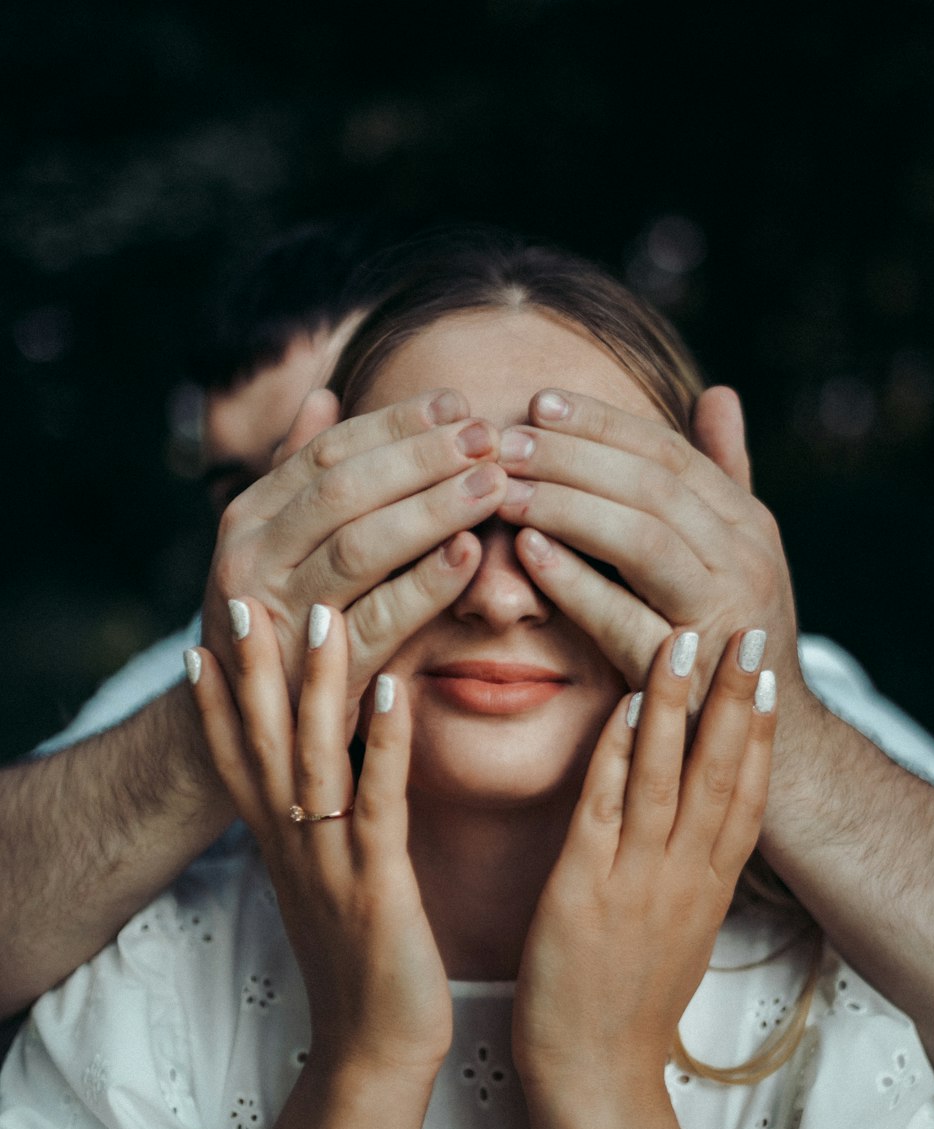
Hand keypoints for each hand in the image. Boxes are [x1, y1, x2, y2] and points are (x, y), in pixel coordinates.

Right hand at [187, 600, 451, 1075]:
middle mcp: (293, 846)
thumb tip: (322, 792)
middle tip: (239, 596)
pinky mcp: (378, 883)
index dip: (214, 703)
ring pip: (315, 758)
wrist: (374, 1052)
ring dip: (316, 685)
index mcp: (280, 847)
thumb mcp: (325, 891)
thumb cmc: (360, 970)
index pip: (235, 761)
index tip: (202, 640)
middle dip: (250, 671)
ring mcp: (331, 862)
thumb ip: (319, 836)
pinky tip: (395, 688)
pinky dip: (385, 742)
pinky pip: (378, 799)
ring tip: (318, 615)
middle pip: (262, 744)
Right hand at [201, 387, 507, 735]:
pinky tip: (472, 555)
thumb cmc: (277, 625)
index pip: (326, 452)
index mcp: (247, 521)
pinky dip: (427, 585)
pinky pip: (380, 620)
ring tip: (493, 485)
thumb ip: (297, 475)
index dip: (394, 423)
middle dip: (421, 457)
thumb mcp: (273, 548)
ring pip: (361, 548)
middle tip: (488, 435)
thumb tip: (324, 395)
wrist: (245, 733)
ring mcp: (281, 620)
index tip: (457, 402)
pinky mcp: (320, 674)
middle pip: (345, 491)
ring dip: (431, 510)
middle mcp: (252, 562)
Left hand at [499, 386, 803, 710]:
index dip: (602, 423)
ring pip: (641, 539)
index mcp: (748, 523)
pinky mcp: (687, 669)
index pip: (670, 452)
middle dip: (572, 457)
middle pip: (652, 486)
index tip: (539, 403)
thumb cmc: (733, 632)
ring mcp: (721, 613)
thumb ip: (723, 476)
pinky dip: (574, 581)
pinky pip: (625, 616)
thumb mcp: (738, 552)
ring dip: (566, 507)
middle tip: (506, 443)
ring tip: (505, 492)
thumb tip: (717, 394)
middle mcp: (744, 560)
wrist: (766, 733)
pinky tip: (527, 553)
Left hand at [512, 631, 775, 1091]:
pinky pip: (603, 807)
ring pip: (666, 777)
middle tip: (748, 634)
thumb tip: (698, 840)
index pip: (747, 798)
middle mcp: (684, 877)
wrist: (594, 1077)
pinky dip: (615, 754)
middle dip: (734, 700)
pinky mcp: (583, 888)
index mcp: (709, 890)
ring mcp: (637, 881)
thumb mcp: (680, 939)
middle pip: (719, 773)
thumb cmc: (628, 1011)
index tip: (774, 679)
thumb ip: (691, 883)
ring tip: (685, 643)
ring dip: (676, 706)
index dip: (763, 736)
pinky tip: (621, 707)